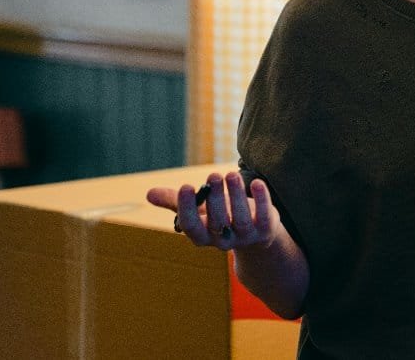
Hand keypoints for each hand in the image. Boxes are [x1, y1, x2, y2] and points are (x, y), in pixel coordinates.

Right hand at [146, 171, 277, 251]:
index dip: (187, 208)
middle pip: (217, 222)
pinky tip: (258, 183)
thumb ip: (176, 202)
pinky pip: (264, 217)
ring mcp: (245, 237)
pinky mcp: (265, 231)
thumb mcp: (199, 210)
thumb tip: (149, 194)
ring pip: (240, 219)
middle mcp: (222, 240)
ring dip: (235, 196)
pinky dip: (262, 200)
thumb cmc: (221, 216)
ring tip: (231, 174)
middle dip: (214, 198)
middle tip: (213, 174)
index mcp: (202, 236)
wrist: (255, 235)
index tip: (185, 186)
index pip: (191, 226)